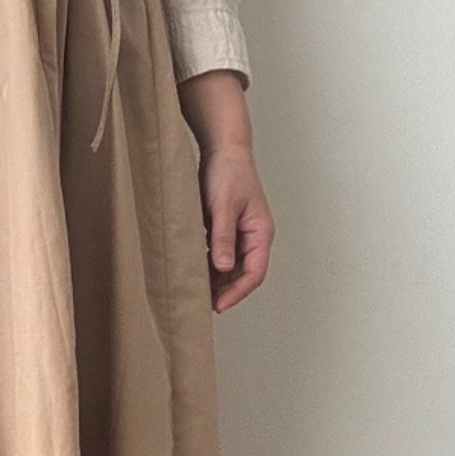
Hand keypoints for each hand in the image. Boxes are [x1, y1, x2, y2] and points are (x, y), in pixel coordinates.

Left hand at [177, 70, 273, 313]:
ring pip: (231, 267)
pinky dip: (209, 266)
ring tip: (197, 294)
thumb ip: (223, 237)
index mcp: (261, 233)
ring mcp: (241, 234)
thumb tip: (221, 268)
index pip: (254, 273)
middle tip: (203, 306)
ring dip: (216, 281)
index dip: (237, 292)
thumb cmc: (228, 173)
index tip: (218, 306)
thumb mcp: (223, 207)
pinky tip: (193, 273)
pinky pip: (220, 255)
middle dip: (226, 292)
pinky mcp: (226, 229)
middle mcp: (254, 237)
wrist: (222, 149)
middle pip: (243, 274)